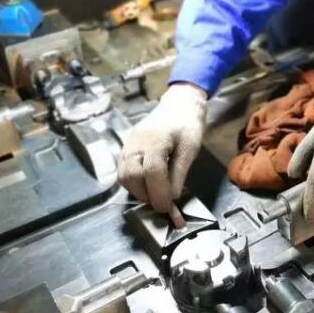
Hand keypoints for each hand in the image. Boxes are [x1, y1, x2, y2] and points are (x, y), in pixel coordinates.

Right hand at [118, 83, 206, 223]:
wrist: (179, 104)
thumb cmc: (188, 124)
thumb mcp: (191, 148)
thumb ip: (179, 173)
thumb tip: (172, 198)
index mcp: (155, 140)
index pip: (152, 172)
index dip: (159, 193)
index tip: (168, 208)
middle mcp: (135, 143)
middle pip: (132, 176)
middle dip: (147, 195)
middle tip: (163, 203)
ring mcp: (127, 145)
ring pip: (124, 177)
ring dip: (138, 192)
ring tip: (156, 195)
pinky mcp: (125, 149)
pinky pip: (123, 171)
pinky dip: (133, 184)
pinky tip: (147, 186)